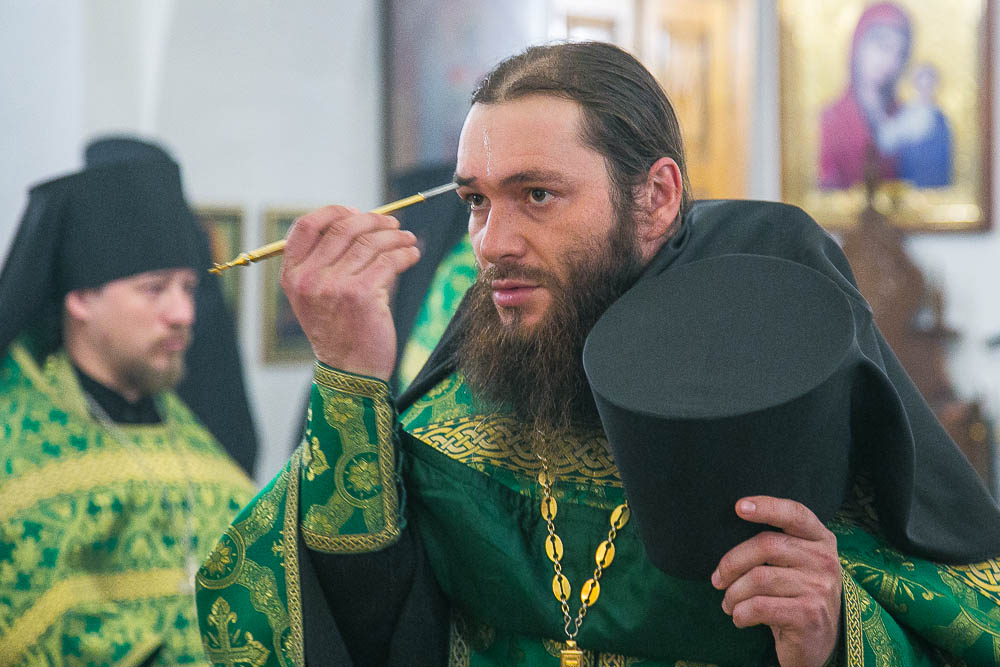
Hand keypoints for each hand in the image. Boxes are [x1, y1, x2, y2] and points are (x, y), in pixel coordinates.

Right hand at [280, 205, 419, 379]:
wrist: (350, 372)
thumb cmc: (340, 332)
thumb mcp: (317, 297)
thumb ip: (326, 262)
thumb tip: (358, 221)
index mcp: (293, 275)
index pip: (306, 226)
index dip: (333, 212)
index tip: (356, 212)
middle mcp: (309, 278)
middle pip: (342, 228)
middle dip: (373, 220)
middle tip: (392, 224)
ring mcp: (333, 286)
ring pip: (370, 242)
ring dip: (395, 236)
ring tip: (407, 239)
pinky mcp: (361, 294)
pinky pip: (388, 260)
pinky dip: (405, 253)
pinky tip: (412, 255)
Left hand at [711, 496, 841, 666]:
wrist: (818, 643)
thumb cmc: (796, 596)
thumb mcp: (796, 565)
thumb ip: (775, 544)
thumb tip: (725, 532)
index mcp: (821, 540)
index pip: (795, 514)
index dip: (767, 507)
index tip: (738, 507)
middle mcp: (825, 561)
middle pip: (766, 545)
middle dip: (732, 563)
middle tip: (717, 580)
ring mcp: (820, 589)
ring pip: (758, 578)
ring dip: (733, 594)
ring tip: (728, 603)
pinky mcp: (809, 616)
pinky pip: (760, 606)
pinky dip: (741, 613)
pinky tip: (739, 618)